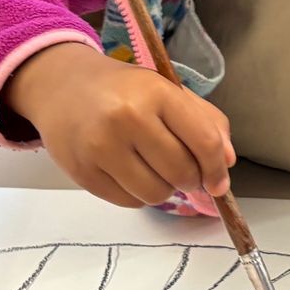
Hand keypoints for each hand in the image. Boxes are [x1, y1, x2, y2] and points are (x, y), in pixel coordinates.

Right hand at [3, 42, 235, 208]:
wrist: (61, 86)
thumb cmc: (121, 89)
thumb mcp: (166, 90)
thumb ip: (204, 121)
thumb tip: (227, 163)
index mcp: (155, 93)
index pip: (203, 141)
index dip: (217, 169)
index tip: (219, 182)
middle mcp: (128, 118)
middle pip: (181, 173)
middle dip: (191, 179)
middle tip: (182, 171)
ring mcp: (101, 148)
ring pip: (156, 195)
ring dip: (164, 189)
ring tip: (153, 169)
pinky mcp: (83, 173)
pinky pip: (128, 202)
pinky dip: (137, 194)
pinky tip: (129, 172)